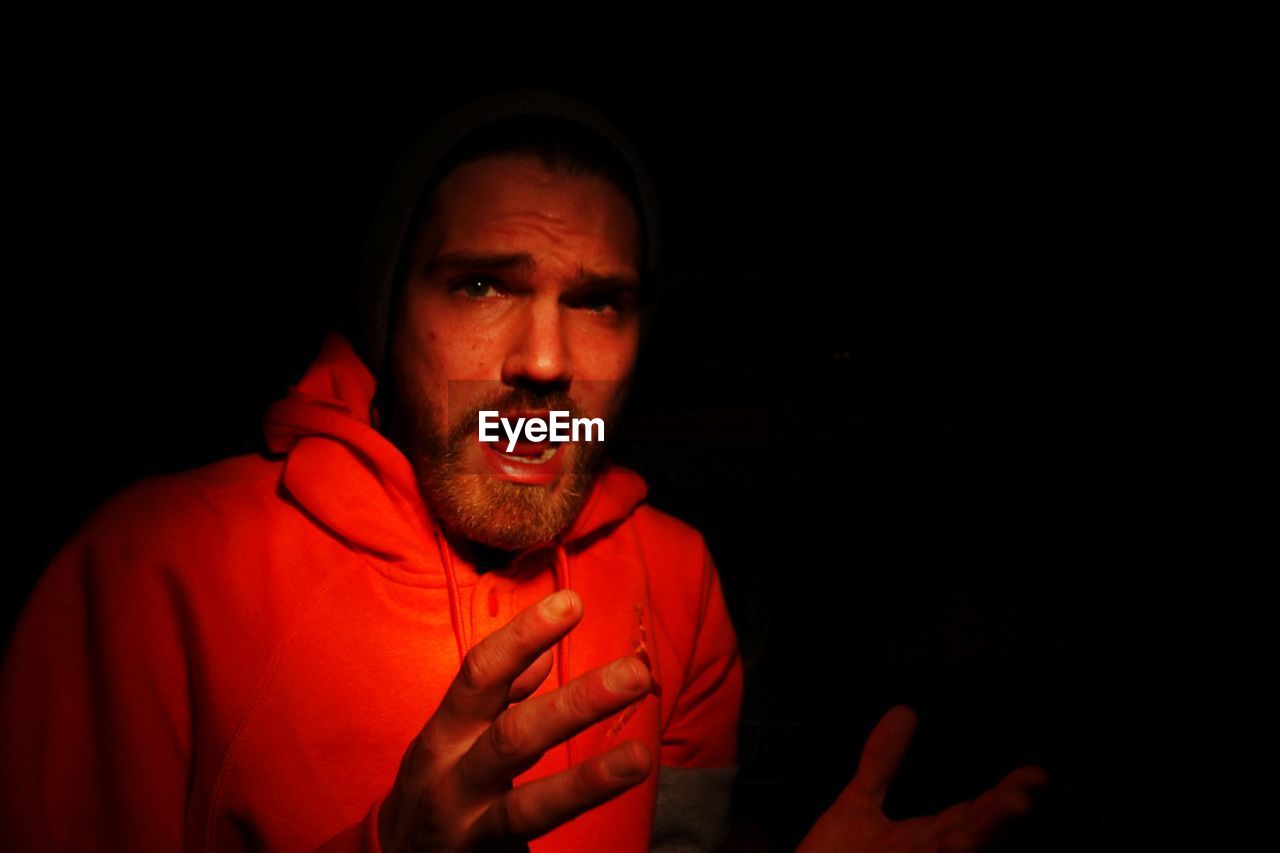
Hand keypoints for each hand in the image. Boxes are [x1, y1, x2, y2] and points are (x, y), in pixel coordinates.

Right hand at [377, 589, 652, 851]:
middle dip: (577, 704)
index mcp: (446, 731)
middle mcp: (450, 777)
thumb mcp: (455, 733)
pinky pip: (532, 846)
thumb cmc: (439, 781)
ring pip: (528, 807)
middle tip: (636, 673)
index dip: (525, 636)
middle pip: (514, 737)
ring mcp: (467, 827)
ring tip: (640, 758)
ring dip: (587, 783)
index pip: (482, 674)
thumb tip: (543, 649)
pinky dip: (571, 827)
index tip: (571, 602)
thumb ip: (499, 694)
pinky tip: (612, 808)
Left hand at [797, 706, 1047, 852]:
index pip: (972, 814)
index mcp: (925, 838)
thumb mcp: (859, 803)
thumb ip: (882, 761)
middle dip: (998, 820)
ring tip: (991, 823)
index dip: (1003, 796)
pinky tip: (952, 843)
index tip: (1035, 775)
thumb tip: (906, 710)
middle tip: (1023, 798)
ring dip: (977, 840)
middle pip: (973, 836)